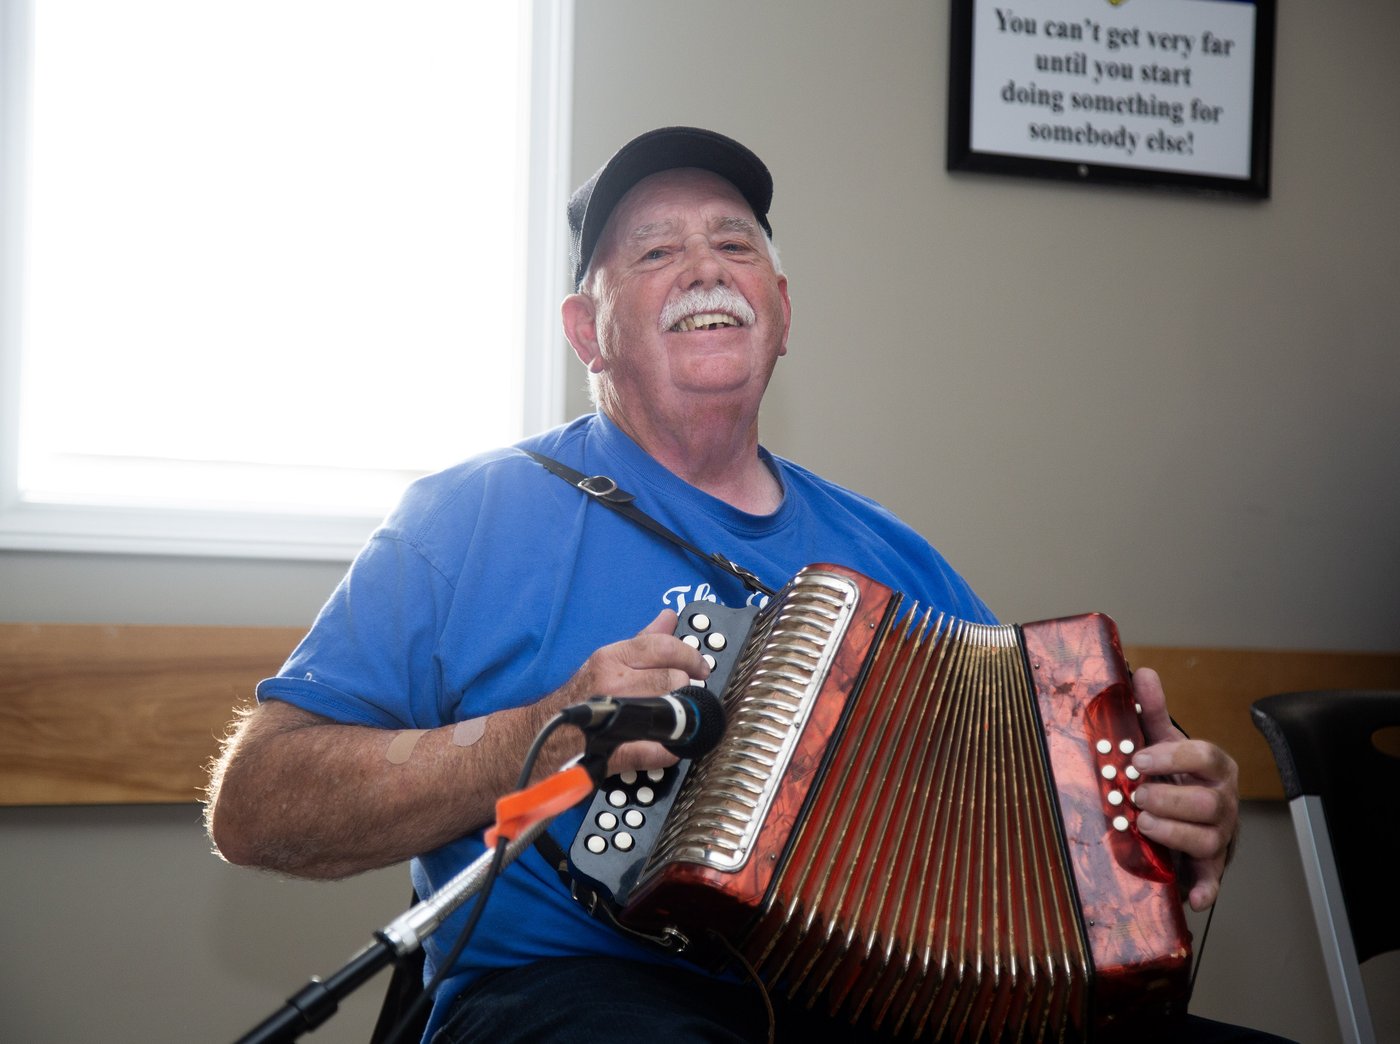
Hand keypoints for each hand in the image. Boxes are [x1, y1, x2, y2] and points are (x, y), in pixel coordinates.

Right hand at [550, 609, 710, 776]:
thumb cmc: (581, 697)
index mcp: (611, 659)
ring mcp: (616, 717)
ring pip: (671, 709)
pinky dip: (670, 750)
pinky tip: (666, 745)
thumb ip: (643, 640)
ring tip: (670, 715)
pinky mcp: (619, 752)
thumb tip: (668, 617)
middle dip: (683, 688)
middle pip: (673, 679)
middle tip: (680, 694)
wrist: (544, 734)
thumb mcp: (609, 660)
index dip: (690, 656)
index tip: (701, 666)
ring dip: (678, 714)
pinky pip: (661, 750)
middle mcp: (612, 684)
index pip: (663, 647)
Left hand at [1128, 667, 1239, 910]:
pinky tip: (1193, 896)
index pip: (1206, 756)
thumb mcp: (1164, 743)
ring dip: (1173, 833)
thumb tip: (1142, 672)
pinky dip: (1206, 889)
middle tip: (1135, 794)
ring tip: (1142, 823)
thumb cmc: (1177, 777)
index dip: (1172, 757)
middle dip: (1169, 798)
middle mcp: (1224, 803)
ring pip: (1208, 838)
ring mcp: (1221, 836)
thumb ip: (1154, 711)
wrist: (1193, 818)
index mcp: (1216, 769)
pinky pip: (1214, 881)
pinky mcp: (1212, 867)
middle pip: (1208, 802)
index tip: (1138, 759)